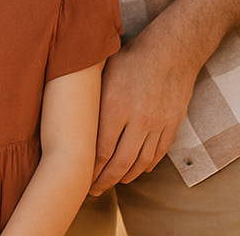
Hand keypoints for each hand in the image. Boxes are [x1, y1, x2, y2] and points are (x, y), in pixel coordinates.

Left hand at [87, 36, 198, 195]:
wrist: (173, 49)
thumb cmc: (132, 55)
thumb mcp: (105, 68)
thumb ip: (90, 93)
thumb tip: (66, 106)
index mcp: (115, 104)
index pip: (99, 147)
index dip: (90, 167)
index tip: (80, 175)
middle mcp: (137, 118)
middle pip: (120, 161)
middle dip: (104, 180)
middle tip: (93, 190)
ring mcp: (157, 123)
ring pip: (141, 161)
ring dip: (126, 176)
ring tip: (114, 182)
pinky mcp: (172, 124)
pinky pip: (159, 152)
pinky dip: (147, 165)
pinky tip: (138, 170)